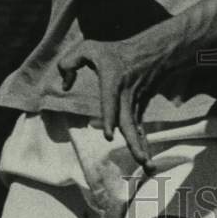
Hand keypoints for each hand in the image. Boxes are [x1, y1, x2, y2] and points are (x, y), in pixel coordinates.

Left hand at [58, 38, 160, 171]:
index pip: (110, 100)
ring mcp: (135, 105)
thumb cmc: (116, 52)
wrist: (152, 52)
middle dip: (135, 142)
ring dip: (143, 150)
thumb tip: (64, 85)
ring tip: (150, 170)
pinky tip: (147, 164)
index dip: (110, 117)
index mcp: (113, 81)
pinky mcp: (140, 110)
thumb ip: (69, 62)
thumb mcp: (89, 48)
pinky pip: (140, 131)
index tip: (109, 136)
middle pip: (130, 122)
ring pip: (138, 130)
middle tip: (141, 160)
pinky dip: (144, 147)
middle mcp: (126, 96)